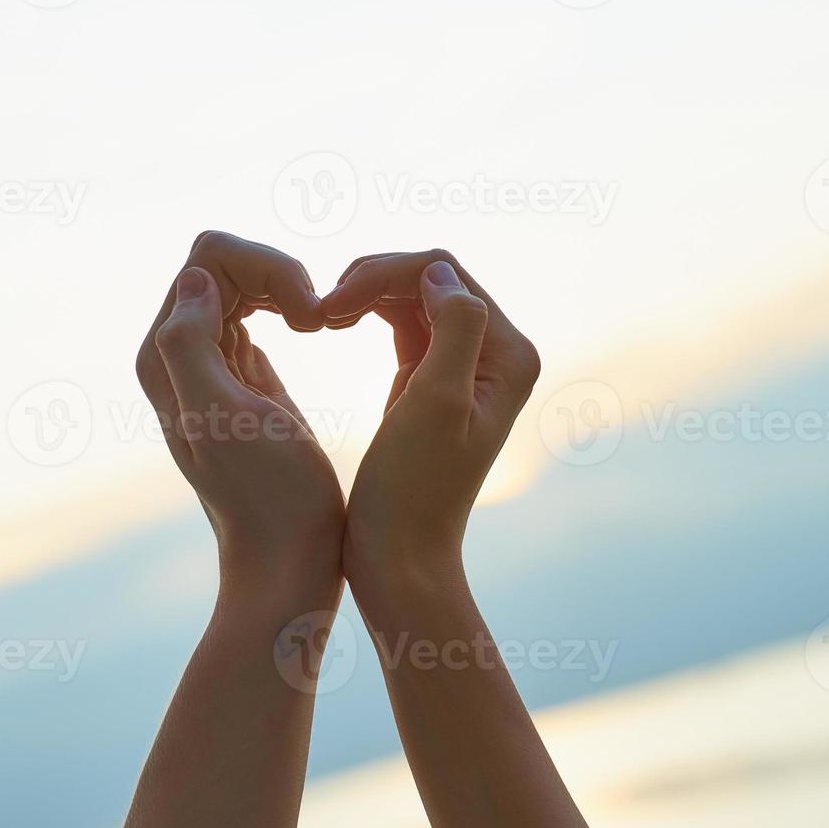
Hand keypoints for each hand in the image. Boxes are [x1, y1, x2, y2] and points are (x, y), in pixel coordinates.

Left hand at [136, 232, 344, 576]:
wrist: (289, 559)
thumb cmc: (269, 497)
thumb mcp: (226, 418)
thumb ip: (191, 343)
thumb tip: (200, 281)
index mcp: (167, 356)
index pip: (209, 259)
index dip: (267, 268)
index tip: (308, 316)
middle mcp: (180, 355)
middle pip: (226, 263)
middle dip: (280, 273)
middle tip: (320, 319)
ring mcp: (213, 366)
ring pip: (244, 284)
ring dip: (289, 289)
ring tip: (321, 324)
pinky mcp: (245, 379)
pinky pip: (259, 313)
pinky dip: (291, 307)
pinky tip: (317, 332)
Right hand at [321, 250, 540, 590]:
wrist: (399, 555)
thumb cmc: (413, 489)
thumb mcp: (438, 402)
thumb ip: (454, 328)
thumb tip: (440, 273)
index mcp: (508, 355)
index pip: (445, 273)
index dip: (384, 272)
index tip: (331, 303)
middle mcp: (496, 354)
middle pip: (431, 278)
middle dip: (373, 279)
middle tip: (321, 309)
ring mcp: (464, 367)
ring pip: (413, 297)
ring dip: (366, 294)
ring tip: (323, 316)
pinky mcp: (431, 381)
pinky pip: (403, 324)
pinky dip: (368, 314)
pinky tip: (335, 324)